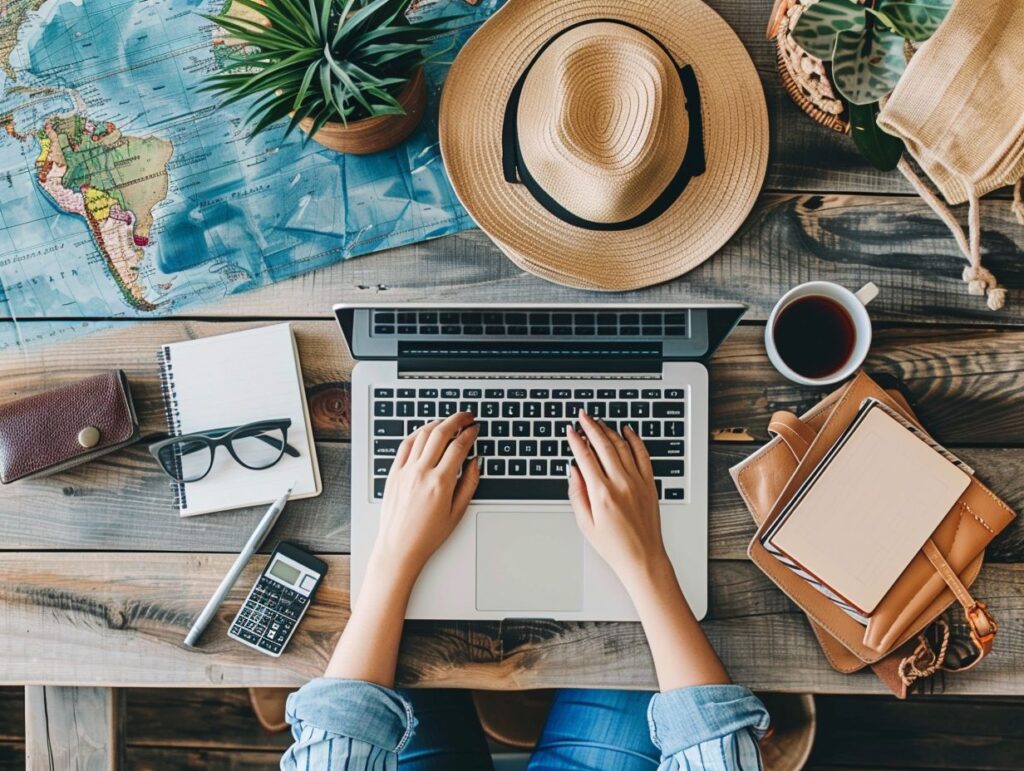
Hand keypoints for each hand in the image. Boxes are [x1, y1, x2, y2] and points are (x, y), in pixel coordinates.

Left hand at [373, 411, 480, 576]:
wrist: (399, 547)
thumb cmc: (427, 535)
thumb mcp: (457, 512)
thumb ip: (469, 484)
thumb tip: (475, 462)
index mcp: (440, 483)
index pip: (459, 446)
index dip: (470, 433)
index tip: (475, 428)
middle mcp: (421, 473)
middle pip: (441, 433)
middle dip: (457, 420)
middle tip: (466, 416)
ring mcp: (405, 471)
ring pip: (422, 434)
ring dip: (438, 423)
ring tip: (448, 422)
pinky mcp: (394, 473)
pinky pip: (405, 444)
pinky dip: (417, 433)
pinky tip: (425, 431)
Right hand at [566, 411, 668, 585]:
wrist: (643, 558)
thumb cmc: (614, 546)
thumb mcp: (585, 524)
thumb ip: (577, 494)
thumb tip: (574, 471)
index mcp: (601, 493)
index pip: (585, 457)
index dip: (576, 440)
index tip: (570, 431)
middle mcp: (620, 483)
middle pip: (603, 445)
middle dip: (591, 427)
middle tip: (583, 416)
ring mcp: (637, 482)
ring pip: (622, 446)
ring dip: (609, 430)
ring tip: (599, 421)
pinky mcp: (650, 484)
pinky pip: (643, 454)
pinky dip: (635, 439)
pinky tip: (627, 431)